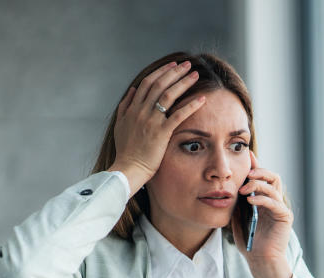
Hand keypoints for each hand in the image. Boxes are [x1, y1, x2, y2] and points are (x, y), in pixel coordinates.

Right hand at [108, 61, 205, 194]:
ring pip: (169, 95)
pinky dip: (191, 105)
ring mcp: (151, 120)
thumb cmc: (126, 151)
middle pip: (160, 84)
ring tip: (196, 75)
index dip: (162, 72)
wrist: (128, 168)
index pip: (148, 83)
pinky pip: (178, 114)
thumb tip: (133, 90)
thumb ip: (126, 106)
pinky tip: (202, 99)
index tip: (173, 65)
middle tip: (188, 64)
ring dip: (183, 82)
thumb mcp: (121, 125)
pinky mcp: (161, 132)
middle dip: (175, 72)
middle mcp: (141, 110)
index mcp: (132, 108)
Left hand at [231, 150, 294, 277]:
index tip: (246, 156)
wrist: (260, 260)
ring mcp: (280, 208)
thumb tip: (229, 186)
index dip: (255, 166)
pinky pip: (275, 202)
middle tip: (246, 173)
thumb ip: (236, 203)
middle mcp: (274, 201)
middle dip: (259, 171)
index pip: (262, 177)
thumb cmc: (249, 242)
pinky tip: (250, 201)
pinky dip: (262, 198)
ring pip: (274, 185)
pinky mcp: (284, 217)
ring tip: (244, 189)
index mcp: (264, 199)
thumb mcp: (237, 218)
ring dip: (258, 184)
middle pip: (272, 176)